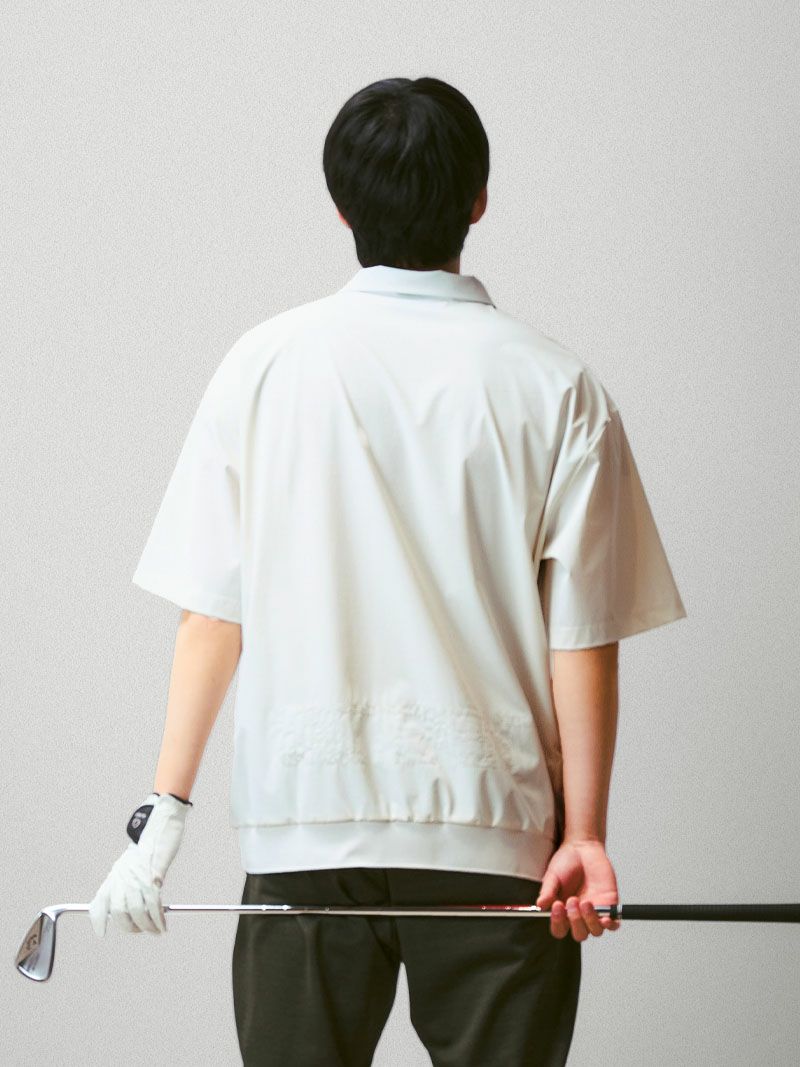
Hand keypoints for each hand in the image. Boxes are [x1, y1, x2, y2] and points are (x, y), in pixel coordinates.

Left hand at [89, 793, 190, 936]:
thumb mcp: (130, 863)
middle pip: (119, 913)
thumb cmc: (149, 843)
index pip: (100, 902)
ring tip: (155, 931)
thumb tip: (129, 903)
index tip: (101, 932)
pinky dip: (158, 920)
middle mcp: (121, 879)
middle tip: (139, 930)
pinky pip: (153, 907)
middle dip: (129, 927)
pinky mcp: (152, 878)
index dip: (98, 920)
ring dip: (146, 927)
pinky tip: (162, 925)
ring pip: (137, 913)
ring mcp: (136, 879)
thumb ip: (126, 881)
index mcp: (114, 875)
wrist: (159, 824)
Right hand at [535, 838, 620, 940]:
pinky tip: (605, 917)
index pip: (559, 929)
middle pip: (579, 934)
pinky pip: (613, 924)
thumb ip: (548, 891)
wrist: (583, 848)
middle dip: (575, 920)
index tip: (557, 906)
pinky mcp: (609, 905)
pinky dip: (610, 925)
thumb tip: (540, 905)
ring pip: (595, 931)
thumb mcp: (553, 876)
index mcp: (563, 912)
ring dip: (590, 920)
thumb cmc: (566, 862)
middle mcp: (579, 915)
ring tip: (585, 901)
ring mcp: (595, 912)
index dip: (558, 923)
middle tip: (573, 900)